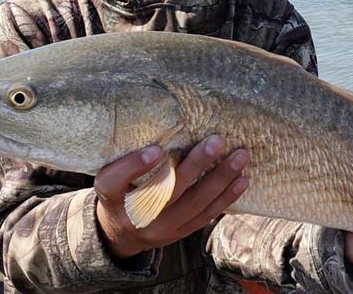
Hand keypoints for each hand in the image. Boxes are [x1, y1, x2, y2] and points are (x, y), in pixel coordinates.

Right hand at [94, 135, 249, 258]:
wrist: (121, 233)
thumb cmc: (120, 189)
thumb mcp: (112, 172)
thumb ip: (130, 154)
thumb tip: (168, 119)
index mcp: (110, 195)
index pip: (115, 181)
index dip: (135, 166)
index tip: (156, 149)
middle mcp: (134, 215)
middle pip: (167, 191)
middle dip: (195, 165)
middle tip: (217, 141)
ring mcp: (160, 228)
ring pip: (194, 203)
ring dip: (220, 178)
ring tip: (240, 156)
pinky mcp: (179, 233)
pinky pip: (206, 215)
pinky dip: (226, 197)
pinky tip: (242, 180)